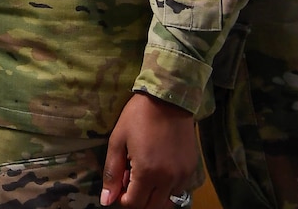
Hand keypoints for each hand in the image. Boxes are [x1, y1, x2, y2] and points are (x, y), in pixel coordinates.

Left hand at [102, 92, 198, 207]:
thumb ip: (112, 174)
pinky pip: (178, 190)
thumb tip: (106, 200)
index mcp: (146, 172)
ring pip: (167, 201)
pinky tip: (159, 169)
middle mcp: (168, 178)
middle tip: (131, 179)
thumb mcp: (117, 142)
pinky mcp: (191, 169)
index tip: (121, 183)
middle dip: (138, 198)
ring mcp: (182, 175)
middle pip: (151, 206)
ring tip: (145, 173)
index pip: (134, 203)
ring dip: (154, 195)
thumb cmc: (138, 117)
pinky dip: (167, 187)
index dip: (123, 197)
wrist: (168, 100)